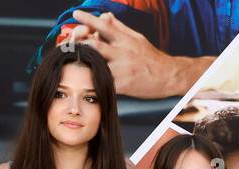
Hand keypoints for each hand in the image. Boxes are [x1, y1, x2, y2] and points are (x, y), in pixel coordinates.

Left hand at [67, 10, 202, 98]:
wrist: (169, 76)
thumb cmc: (152, 58)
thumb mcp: (137, 38)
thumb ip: (120, 28)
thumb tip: (106, 16)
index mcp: (124, 39)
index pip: (103, 25)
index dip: (88, 19)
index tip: (75, 14)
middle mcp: (122, 52)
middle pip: (95, 45)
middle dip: (80, 44)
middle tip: (69, 45)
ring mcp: (122, 69)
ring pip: (97, 64)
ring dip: (84, 63)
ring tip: (73, 63)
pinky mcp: (123, 84)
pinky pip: (105, 82)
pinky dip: (94, 81)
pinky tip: (85, 81)